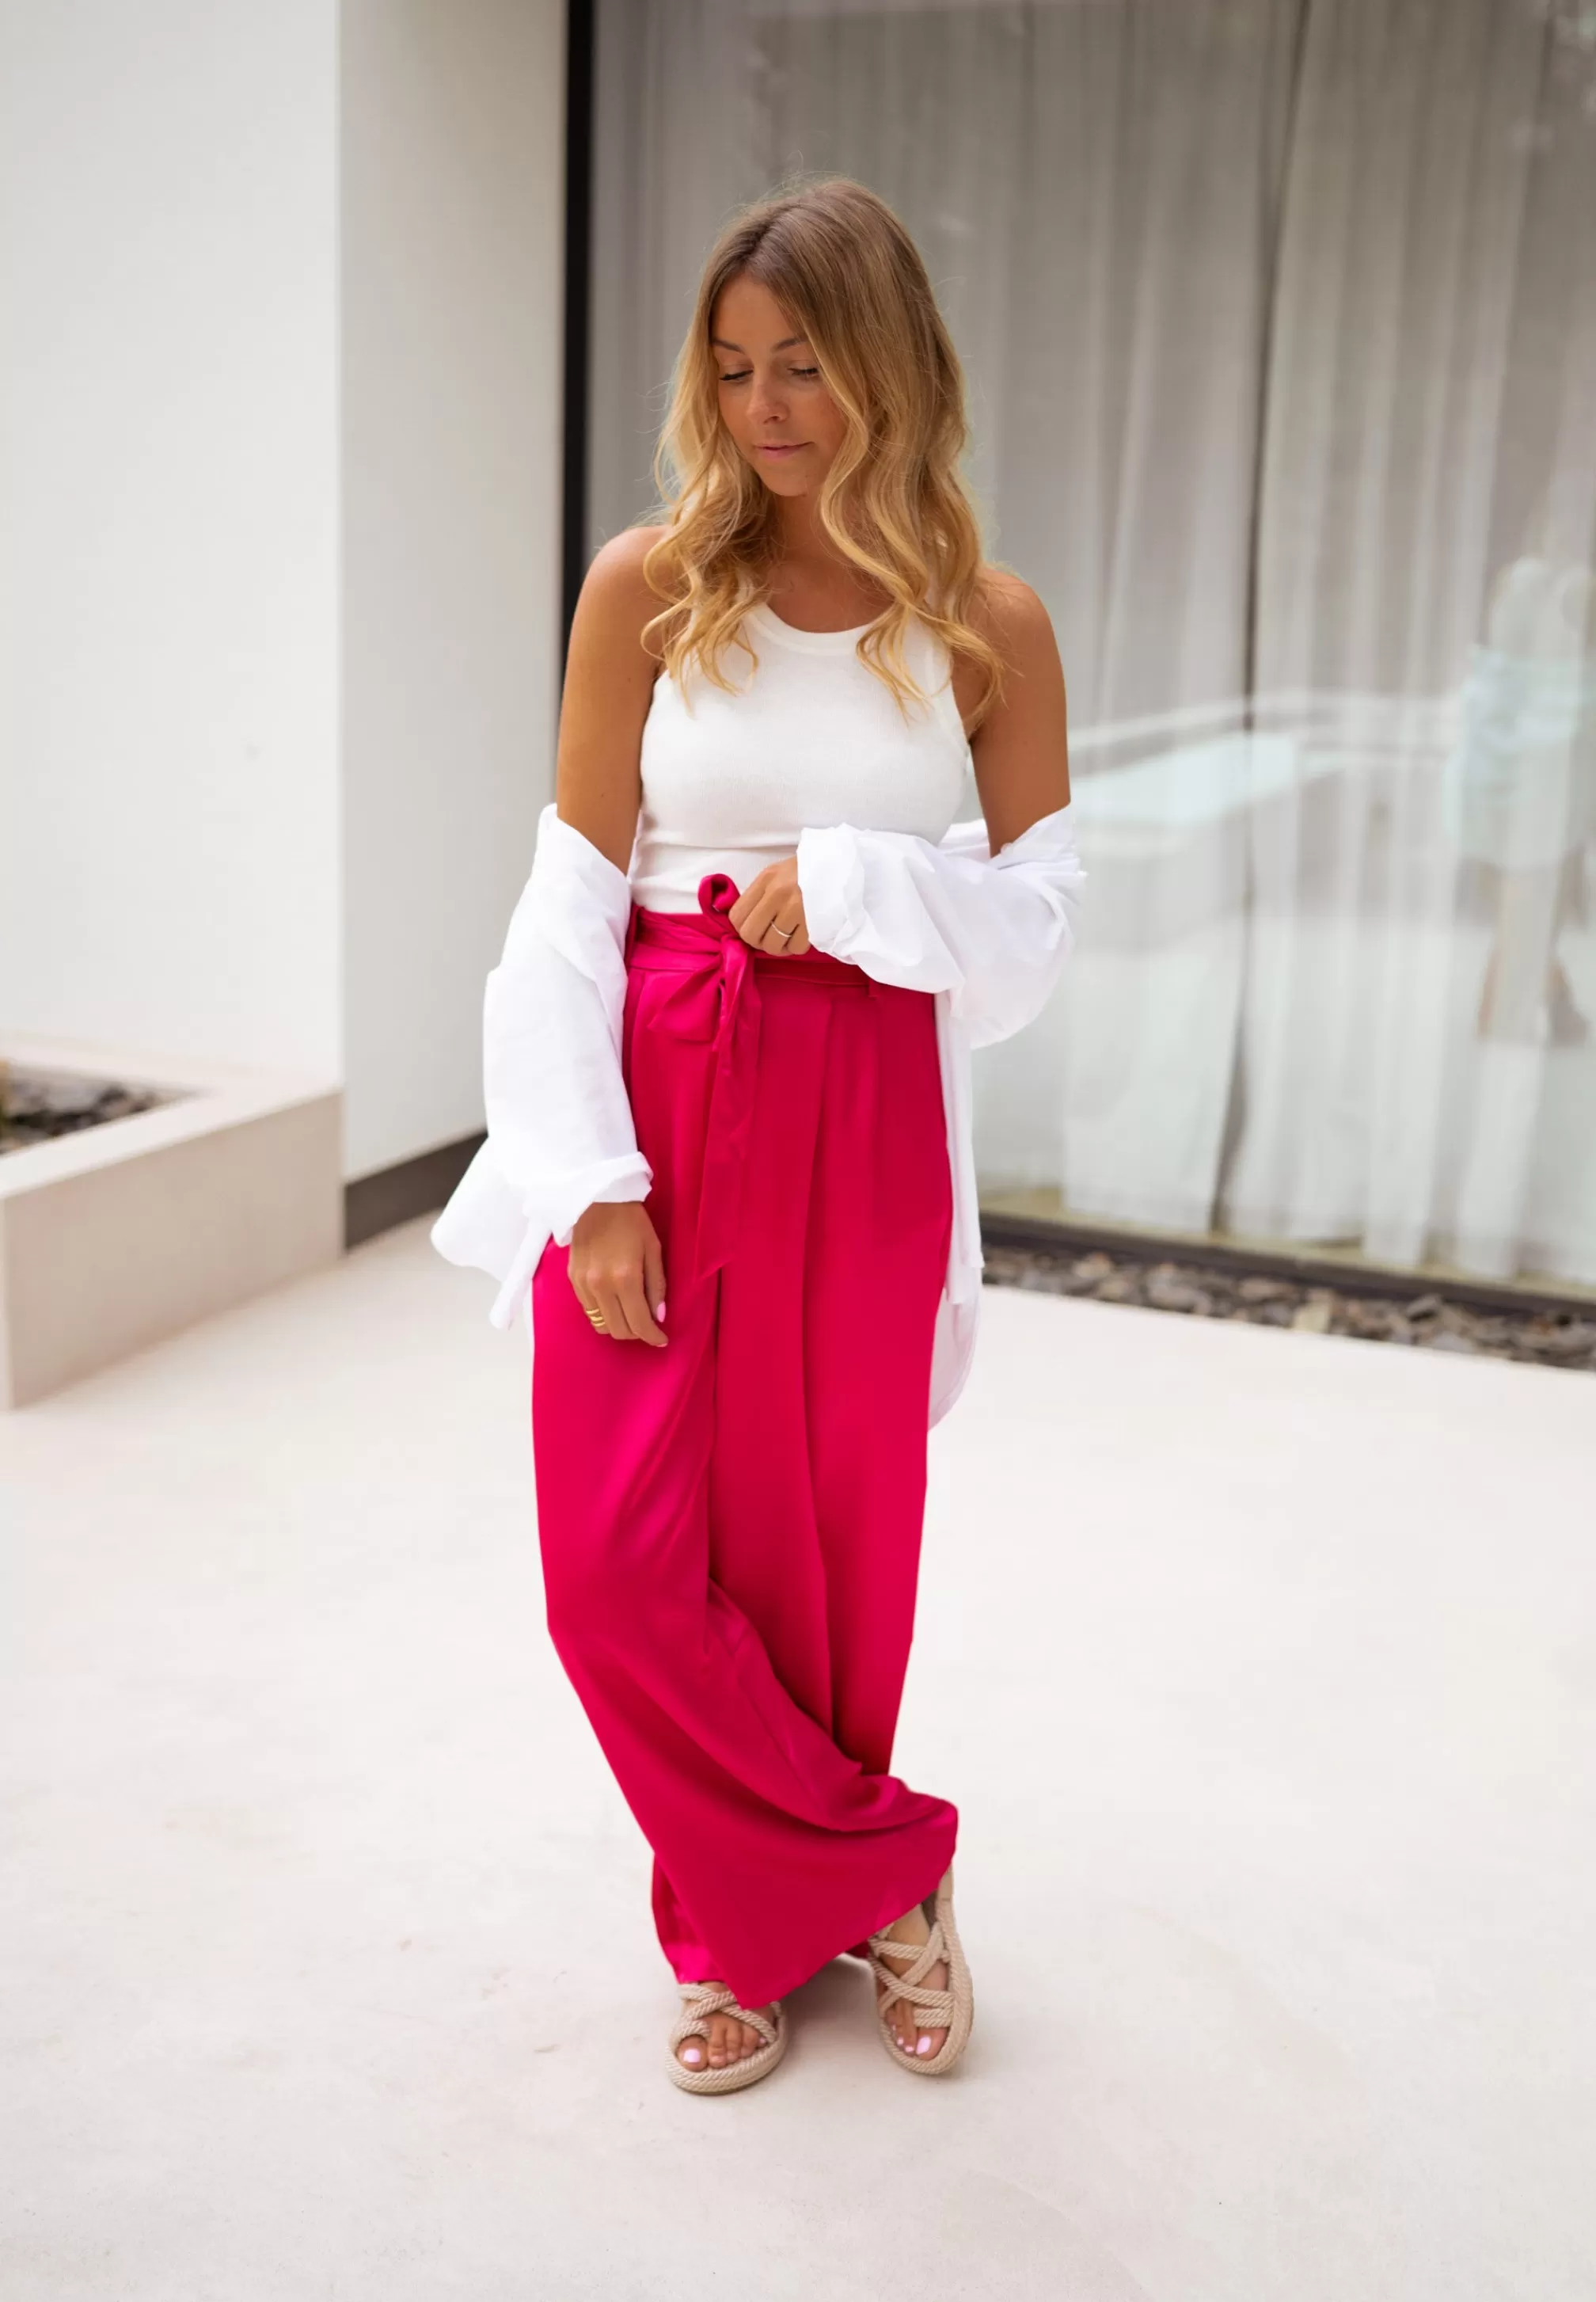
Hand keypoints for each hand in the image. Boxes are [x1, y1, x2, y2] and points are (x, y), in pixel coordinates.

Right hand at [567, 1202, 667, 1345]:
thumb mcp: (653, 1250)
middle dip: (637, 1333)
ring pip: (601, 1324)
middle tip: (648, 1324)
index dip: (653, 1337)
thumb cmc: (631, 1221)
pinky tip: (613, 1301)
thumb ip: (657, 1286)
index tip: (661, 1339)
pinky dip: (603, 1313)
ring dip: (619, 1325)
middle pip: (618, 1330)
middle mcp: (601, 1287)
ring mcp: (583, 1285)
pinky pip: (588, 1310)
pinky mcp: (573, 1280)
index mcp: (625, 1278)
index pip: (639, 1323)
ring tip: (630, 1313)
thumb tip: (659, 1316)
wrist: (596, 1198)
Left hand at [728, 856, 810, 954]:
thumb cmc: (806, 870)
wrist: (841, 864)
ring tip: (787, 937)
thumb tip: (744, 923)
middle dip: (758, 942)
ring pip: (773, 946)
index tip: (754, 929)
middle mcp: (778, 894)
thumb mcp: (777, 873)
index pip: (737, 916)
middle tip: (769, 937)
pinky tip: (801, 936)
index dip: (742, 929)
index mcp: (766, 880)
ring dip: (779, 947)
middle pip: (751, 935)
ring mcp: (797, 909)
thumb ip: (758, 895)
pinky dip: (797, 947)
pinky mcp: (814, 922)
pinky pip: (796, 947)